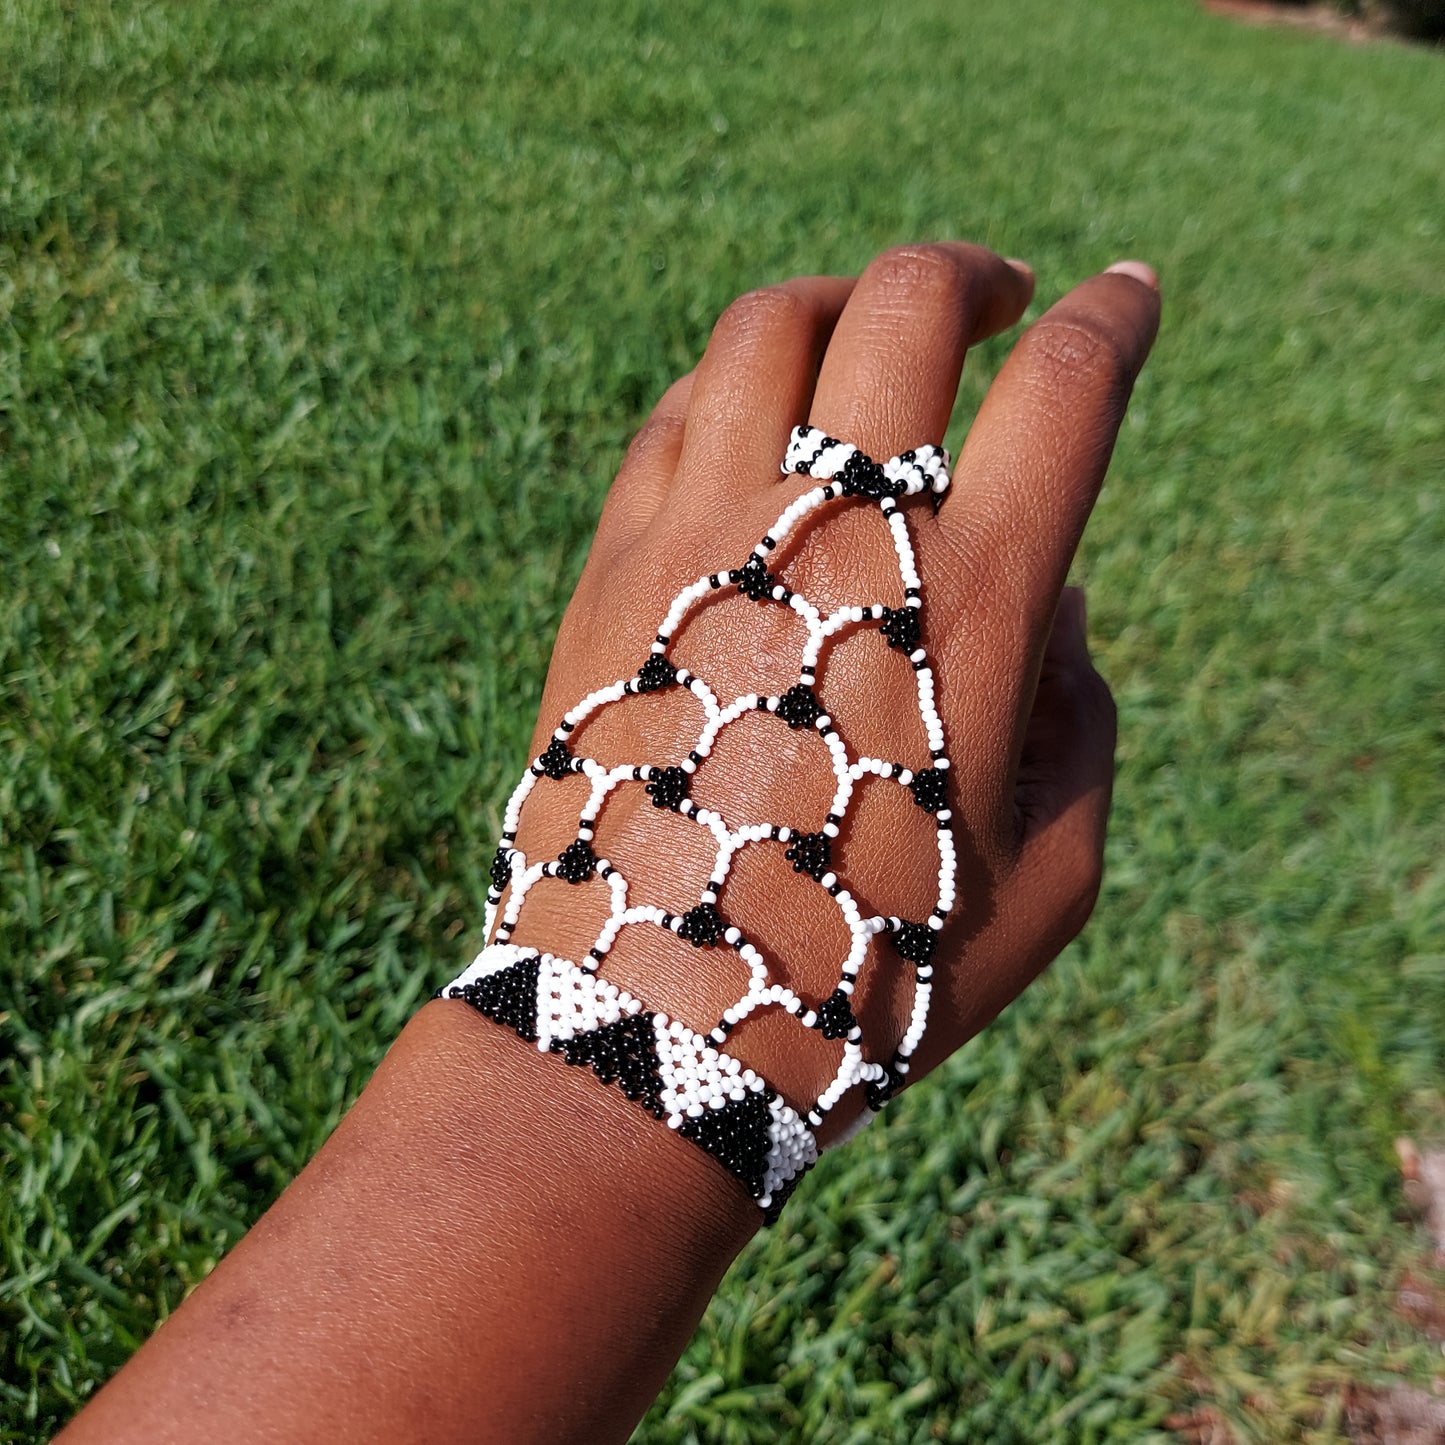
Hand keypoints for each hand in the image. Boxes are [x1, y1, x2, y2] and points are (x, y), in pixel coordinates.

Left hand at [493, 243, 1159, 1140]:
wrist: (652, 1019)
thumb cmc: (866, 969)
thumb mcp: (1048, 879)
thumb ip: (1081, 725)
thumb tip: (1051, 607)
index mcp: (969, 602)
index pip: (1065, 387)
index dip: (1113, 318)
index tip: (1123, 299)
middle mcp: (835, 533)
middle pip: (907, 301)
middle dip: (968, 276)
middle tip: (994, 300)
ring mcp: (703, 534)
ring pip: (770, 326)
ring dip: (837, 307)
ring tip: (862, 343)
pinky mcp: (611, 566)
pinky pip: (673, 415)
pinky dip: (731, 391)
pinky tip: (752, 430)